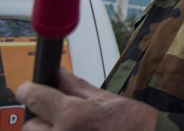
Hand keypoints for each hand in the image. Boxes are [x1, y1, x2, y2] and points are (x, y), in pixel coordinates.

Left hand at [16, 69, 157, 130]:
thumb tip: (59, 74)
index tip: (30, 88)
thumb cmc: (137, 125)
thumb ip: (77, 87)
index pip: (35, 98)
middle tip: (63, 116)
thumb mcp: (108, 99)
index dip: (31, 90)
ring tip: (75, 129)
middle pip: (32, 126)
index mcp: (73, 116)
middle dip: (43, 118)